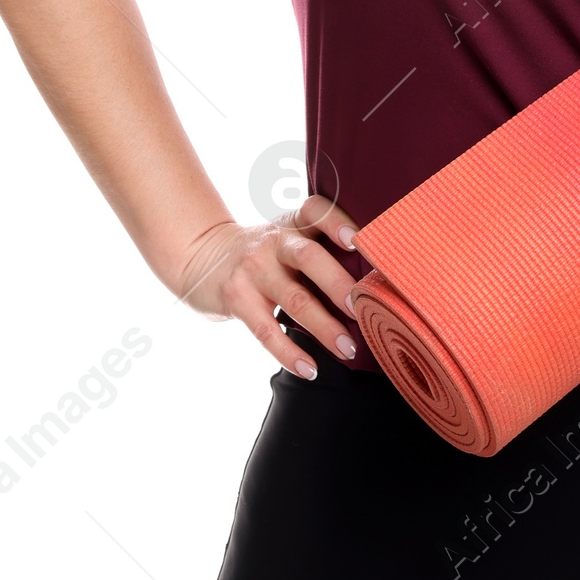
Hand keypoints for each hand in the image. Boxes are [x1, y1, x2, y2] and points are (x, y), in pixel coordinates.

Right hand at [176, 194, 365, 378]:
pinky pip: (266, 330)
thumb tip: (374, 282)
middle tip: (362, 307)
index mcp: (293, 223)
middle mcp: (274, 241)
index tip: (358, 241)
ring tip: (348, 348)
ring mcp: (253, 269)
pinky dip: (289, 353)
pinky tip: (310, 369)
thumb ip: (321, 248)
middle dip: (338, 284)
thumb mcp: (288, 236)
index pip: (316, 211)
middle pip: (309, 258)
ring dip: (324, 327)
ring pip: (293, 299)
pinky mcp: (237, 297)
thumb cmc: (265, 253)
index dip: (337, 222)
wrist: (204, 256)